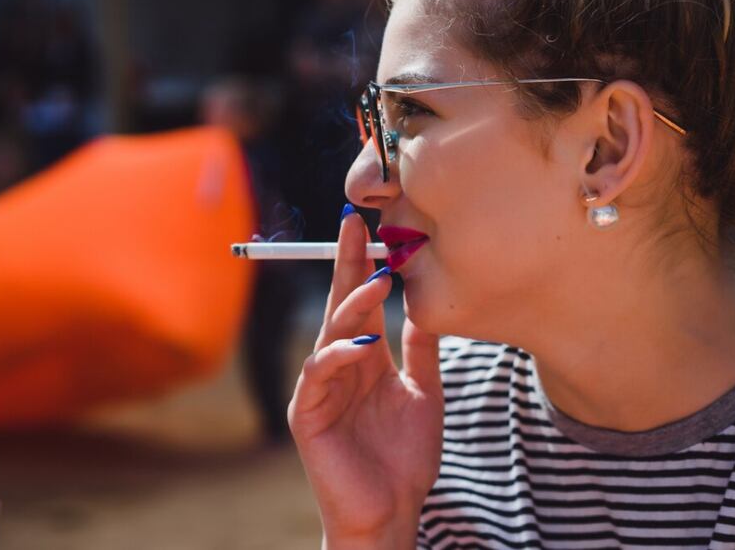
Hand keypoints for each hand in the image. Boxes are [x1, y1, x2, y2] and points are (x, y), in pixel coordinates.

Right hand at [288, 209, 443, 547]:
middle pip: (340, 304)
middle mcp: (341, 365)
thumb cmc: (404, 458)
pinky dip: (340, 355)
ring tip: (379, 280)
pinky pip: (319, 374)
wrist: (392, 510)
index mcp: (365, 358)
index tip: (374, 227)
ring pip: (330, 332)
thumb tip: (426, 305)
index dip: (365, 264)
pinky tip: (364, 344)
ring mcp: (321, 387)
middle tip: (352, 224)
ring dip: (353, 305)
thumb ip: (420, 351)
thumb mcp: (423, 392)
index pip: (362, 302)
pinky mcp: (308, 413)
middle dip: (345, 263)